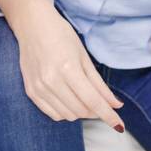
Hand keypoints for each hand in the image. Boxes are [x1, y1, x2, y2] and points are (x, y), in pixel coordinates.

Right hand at [0, 0, 123, 129]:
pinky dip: (65, 112)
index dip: (108, 115)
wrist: (32, 25)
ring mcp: (39, 87)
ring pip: (67, 115)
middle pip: (81, 110)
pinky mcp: (31, 91)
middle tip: (100, 102)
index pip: (93, 101)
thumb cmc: (60, 35)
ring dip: (80, 112)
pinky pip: (52, 113)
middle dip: (95, 111)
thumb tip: (116, 105)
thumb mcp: (84, 56)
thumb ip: (99, 84)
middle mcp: (51, 81)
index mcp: (68, 69)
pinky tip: (69, 100)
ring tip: (83, 98)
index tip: (119, 125)